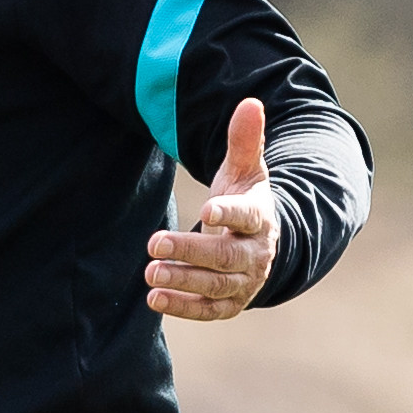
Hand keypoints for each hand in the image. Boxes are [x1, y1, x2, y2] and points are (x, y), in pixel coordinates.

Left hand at [148, 97, 278, 319]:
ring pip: (215, 285)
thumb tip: (250, 102)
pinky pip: (208, 309)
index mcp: (261, 217)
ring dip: (182, 280)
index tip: (206, 210)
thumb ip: (245, 140)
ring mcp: (244, 282)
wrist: (263, 245)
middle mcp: (256, 254)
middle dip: (190, 251)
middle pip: (225, 256)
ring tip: (149, 273)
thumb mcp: (247, 170)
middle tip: (154, 244)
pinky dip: (183, 306)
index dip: (229, 214)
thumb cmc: (246, 201)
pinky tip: (154, 299)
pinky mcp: (230, 304)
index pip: (248, 217)